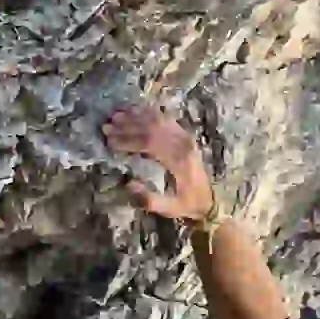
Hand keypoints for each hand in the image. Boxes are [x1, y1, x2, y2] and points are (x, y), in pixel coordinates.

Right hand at [104, 97, 214, 223]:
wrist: (212, 199)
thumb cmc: (189, 204)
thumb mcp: (171, 208)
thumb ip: (150, 200)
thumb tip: (129, 184)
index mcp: (178, 161)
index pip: (148, 144)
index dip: (127, 141)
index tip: (110, 141)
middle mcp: (182, 144)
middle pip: (151, 128)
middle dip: (127, 126)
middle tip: (107, 126)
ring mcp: (185, 137)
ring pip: (158, 120)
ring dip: (136, 116)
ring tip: (116, 115)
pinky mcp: (185, 135)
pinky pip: (167, 118)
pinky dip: (150, 112)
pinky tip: (137, 109)